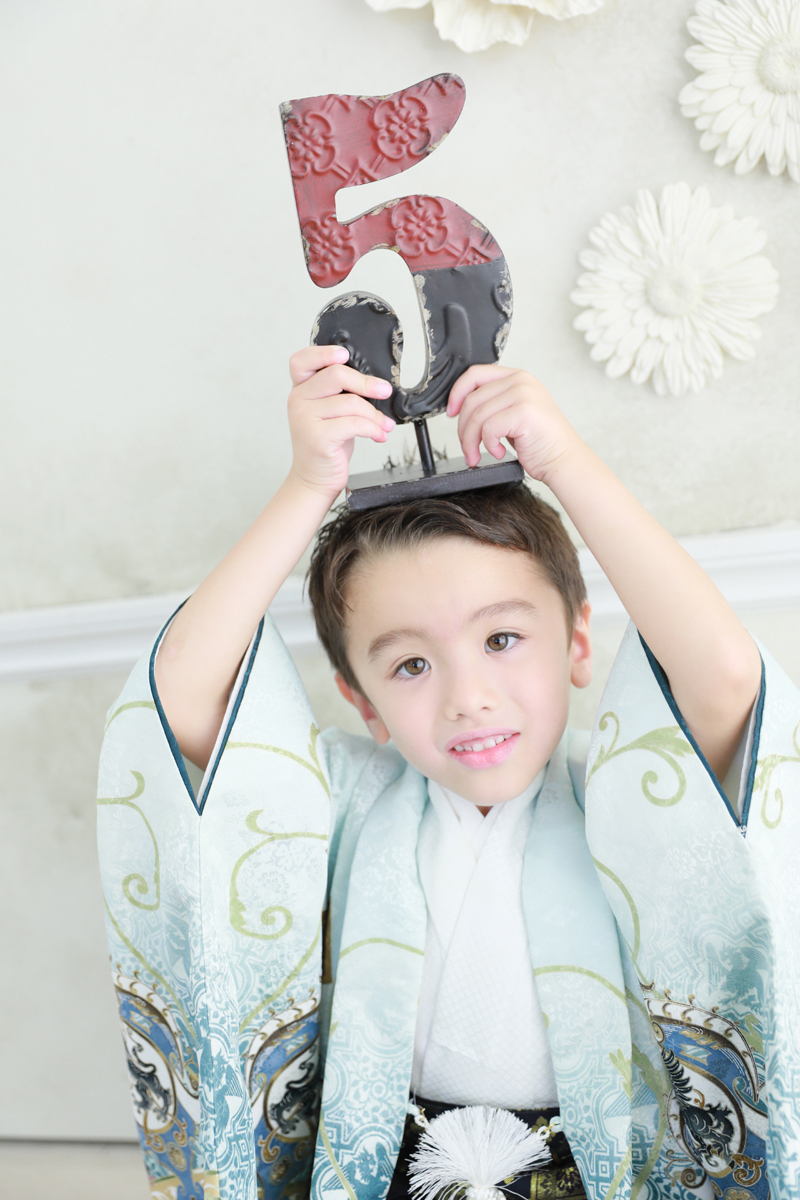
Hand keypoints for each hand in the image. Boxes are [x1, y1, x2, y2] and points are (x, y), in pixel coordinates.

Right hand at [286, 345, 395, 498]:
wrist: (315, 478)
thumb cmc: (327, 444)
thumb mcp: (330, 413)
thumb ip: (340, 393)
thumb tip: (375, 383)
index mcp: (300, 390)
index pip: (302, 360)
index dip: (323, 352)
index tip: (345, 355)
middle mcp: (298, 400)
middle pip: (336, 375)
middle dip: (366, 383)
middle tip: (384, 391)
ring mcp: (305, 419)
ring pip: (351, 402)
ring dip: (375, 415)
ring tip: (384, 425)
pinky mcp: (317, 438)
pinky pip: (355, 424)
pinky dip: (373, 428)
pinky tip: (379, 435)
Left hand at [447, 365, 579, 485]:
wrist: (564, 460)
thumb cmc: (541, 442)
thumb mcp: (514, 414)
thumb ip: (494, 404)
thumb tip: (462, 407)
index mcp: (517, 377)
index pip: (474, 374)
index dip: (457, 393)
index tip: (451, 413)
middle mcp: (520, 381)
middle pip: (472, 400)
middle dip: (463, 429)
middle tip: (468, 448)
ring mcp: (523, 394)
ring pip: (477, 416)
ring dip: (471, 442)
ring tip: (478, 455)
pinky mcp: (524, 411)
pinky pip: (488, 428)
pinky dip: (489, 445)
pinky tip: (500, 453)